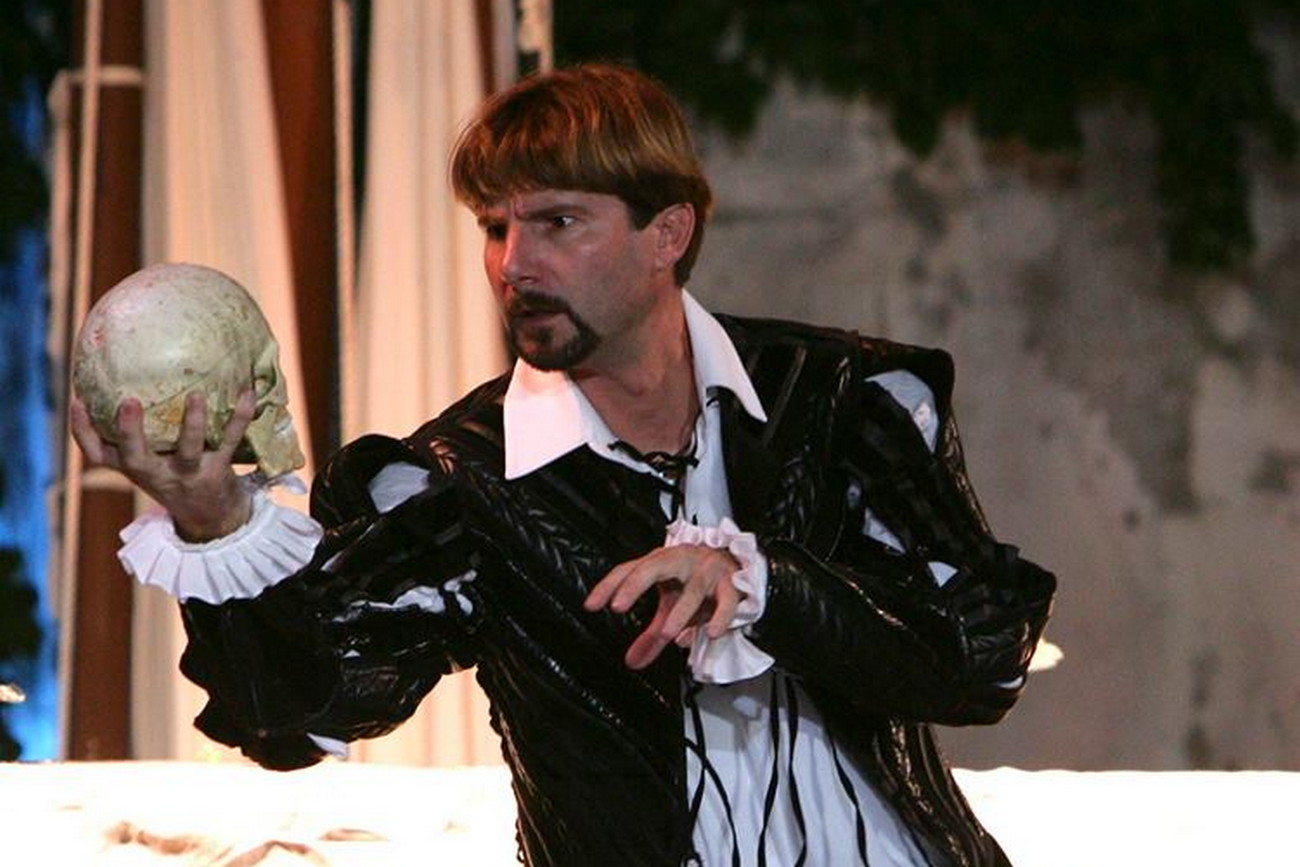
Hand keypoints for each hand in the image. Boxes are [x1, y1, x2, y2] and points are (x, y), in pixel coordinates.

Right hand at [69, 390, 256, 540]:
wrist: (212, 519)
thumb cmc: (171, 479)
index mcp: (135, 469)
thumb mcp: (144, 464)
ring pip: (187, 449)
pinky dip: (240, 417)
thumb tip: (104, 389)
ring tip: (196, 395)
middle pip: (136, 458)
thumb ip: (126, 437)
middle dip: (130, 432)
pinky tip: (247, 393)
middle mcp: (158, 474)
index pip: (97, 454)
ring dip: (193, 423)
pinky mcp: (219, 471)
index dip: (83, 430)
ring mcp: (189, 474)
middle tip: (129, 402)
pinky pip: (230, 441)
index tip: (77, 402)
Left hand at [584, 544, 742, 669]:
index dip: (608, 586)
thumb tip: (632, 661)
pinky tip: (711, 633)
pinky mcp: (730, 584)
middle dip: (634, 584)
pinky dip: (720, 617)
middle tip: (617, 605)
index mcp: (660, 563)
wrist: (736, 565)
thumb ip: (651, 635)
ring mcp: (706, 570)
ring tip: (667, 633)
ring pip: (693, 588)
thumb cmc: (696, 582)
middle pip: (653, 566)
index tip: (591, 605)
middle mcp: (680, 561)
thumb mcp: (671, 606)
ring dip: (679, 612)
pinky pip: (726, 600)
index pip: (628, 569)